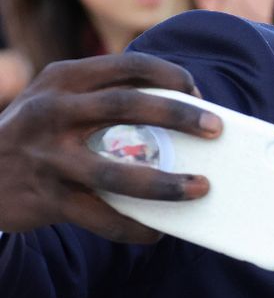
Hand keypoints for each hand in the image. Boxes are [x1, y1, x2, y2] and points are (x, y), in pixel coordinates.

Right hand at [0, 55, 219, 243]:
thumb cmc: (34, 137)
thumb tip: (181, 123)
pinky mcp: (46, 197)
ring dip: (165, 183)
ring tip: (201, 188)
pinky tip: (158, 232)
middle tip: (217, 129)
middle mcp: (52, 111)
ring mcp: (47, 156)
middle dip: (178, 116)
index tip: (197, 91)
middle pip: (126, 106)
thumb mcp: (56, 103)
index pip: (126, 65)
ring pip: (116, 172)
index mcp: (62, 79)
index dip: (168, 75)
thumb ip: (103, 102)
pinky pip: (102, 218)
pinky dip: (135, 228)